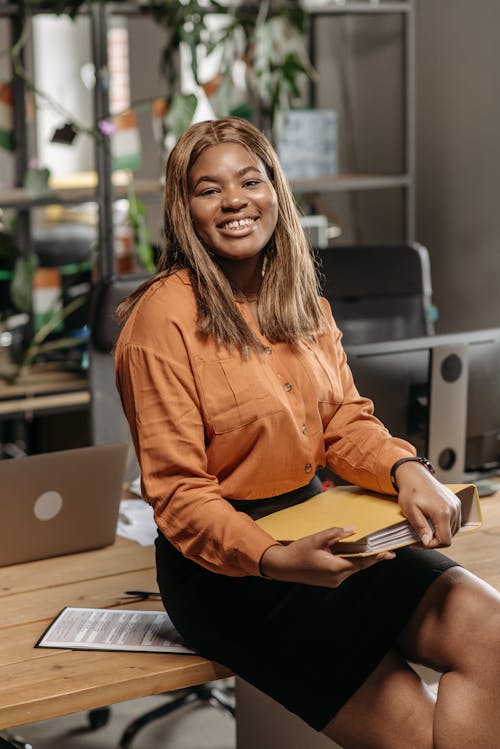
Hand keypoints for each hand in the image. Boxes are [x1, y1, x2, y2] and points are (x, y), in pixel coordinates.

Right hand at [259, 527, 394, 586]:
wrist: (283, 566)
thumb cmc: (298, 552)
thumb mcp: (317, 538)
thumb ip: (335, 533)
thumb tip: (353, 530)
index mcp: (336, 568)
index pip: (362, 562)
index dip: (377, 557)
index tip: (390, 554)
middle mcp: (337, 578)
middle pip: (359, 566)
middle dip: (371, 558)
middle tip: (386, 551)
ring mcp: (333, 581)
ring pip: (351, 568)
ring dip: (358, 559)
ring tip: (369, 549)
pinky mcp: (329, 580)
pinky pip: (344, 570)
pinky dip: (349, 562)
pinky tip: (350, 553)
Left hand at [395, 461, 461, 547]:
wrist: (415, 475)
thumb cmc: (411, 491)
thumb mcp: (411, 511)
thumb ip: (421, 528)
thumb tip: (427, 543)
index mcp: (443, 513)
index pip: (445, 541)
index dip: (432, 545)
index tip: (420, 542)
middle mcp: (453, 510)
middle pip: (449, 537)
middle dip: (435, 540)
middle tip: (420, 537)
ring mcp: (456, 506)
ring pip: (453, 530)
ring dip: (440, 533)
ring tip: (426, 529)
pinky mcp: (456, 503)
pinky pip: (454, 521)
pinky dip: (445, 525)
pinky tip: (433, 522)